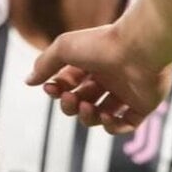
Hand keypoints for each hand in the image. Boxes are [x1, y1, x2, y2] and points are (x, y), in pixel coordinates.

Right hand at [26, 25, 171, 132]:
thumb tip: (28, 81)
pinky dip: (111, 126)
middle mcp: (108, 78)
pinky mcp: (142, 106)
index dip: (56, 90)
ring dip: (87, 117)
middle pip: (81, 102)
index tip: (51, 88)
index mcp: (90, 63)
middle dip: (70, 105)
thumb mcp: (63, 48)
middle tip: (70, 98)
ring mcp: (126, 93)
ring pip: (100, 116)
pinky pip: (125, 125)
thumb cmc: (101, 44)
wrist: (140, 48)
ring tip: (86, 107)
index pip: (68, 84)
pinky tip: (105, 116)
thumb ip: (44, 64)